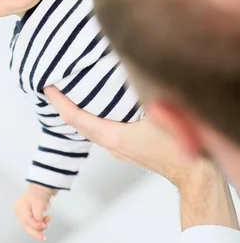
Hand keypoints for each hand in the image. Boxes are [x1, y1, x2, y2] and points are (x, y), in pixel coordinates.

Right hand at [14, 183, 56, 240]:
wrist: (42, 189)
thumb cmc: (40, 194)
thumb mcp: (39, 205)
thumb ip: (38, 216)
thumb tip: (39, 225)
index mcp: (20, 207)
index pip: (27, 220)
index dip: (36, 225)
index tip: (44, 225)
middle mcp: (19, 212)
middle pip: (26, 225)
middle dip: (35, 231)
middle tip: (42, 238)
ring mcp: (22, 214)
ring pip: (29, 226)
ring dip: (39, 226)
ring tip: (47, 220)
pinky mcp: (27, 216)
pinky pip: (32, 224)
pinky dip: (39, 224)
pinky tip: (45, 220)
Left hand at [44, 85, 206, 186]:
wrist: (195, 174)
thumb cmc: (179, 148)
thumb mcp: (161, 113)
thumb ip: (144, 91)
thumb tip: (133, 67)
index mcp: (113, 136)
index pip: (76, 118)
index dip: (59, 102)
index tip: (47, 87)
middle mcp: (111, 144)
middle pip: (79, 124)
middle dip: (65, 105)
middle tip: (54, 85)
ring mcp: (120, 148)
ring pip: (92, 127)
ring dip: (80, 111)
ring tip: (73, 91)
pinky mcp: (130, 149)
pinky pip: (105, 129)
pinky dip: (96, 116)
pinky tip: (102, 105)